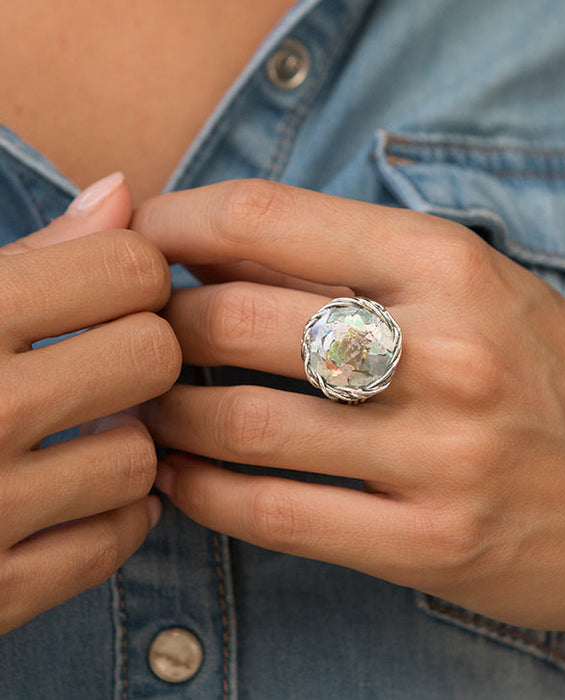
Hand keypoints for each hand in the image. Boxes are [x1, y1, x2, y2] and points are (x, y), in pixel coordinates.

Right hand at [0, 174, 180, 634]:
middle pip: (154, 355)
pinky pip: (114, 541)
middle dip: (140, 354)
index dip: (134, 273)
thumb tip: (120, 191)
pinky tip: (71, 499)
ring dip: (120, 445)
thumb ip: (34, 251)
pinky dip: (109, 521)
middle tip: (103, 363)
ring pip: (139, 456)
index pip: (131, 267)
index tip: (113, 292)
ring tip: (75, 437)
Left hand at [134, 179, 564, 635]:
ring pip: (242, 424)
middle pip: (232, 317)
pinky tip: (183, 479)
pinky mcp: (434, 542)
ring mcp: (442, 453)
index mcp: (449, 263)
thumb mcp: (480, 288)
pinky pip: (275, 514)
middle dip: (157, 325)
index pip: (266, 217)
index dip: (174, 225)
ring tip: (151, 410)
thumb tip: (232, 249)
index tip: (138, 241)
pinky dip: (204, 495)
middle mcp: (445, 348)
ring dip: (169, 415)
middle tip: (140, 336)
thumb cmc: (559, 380)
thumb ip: (362, 264)